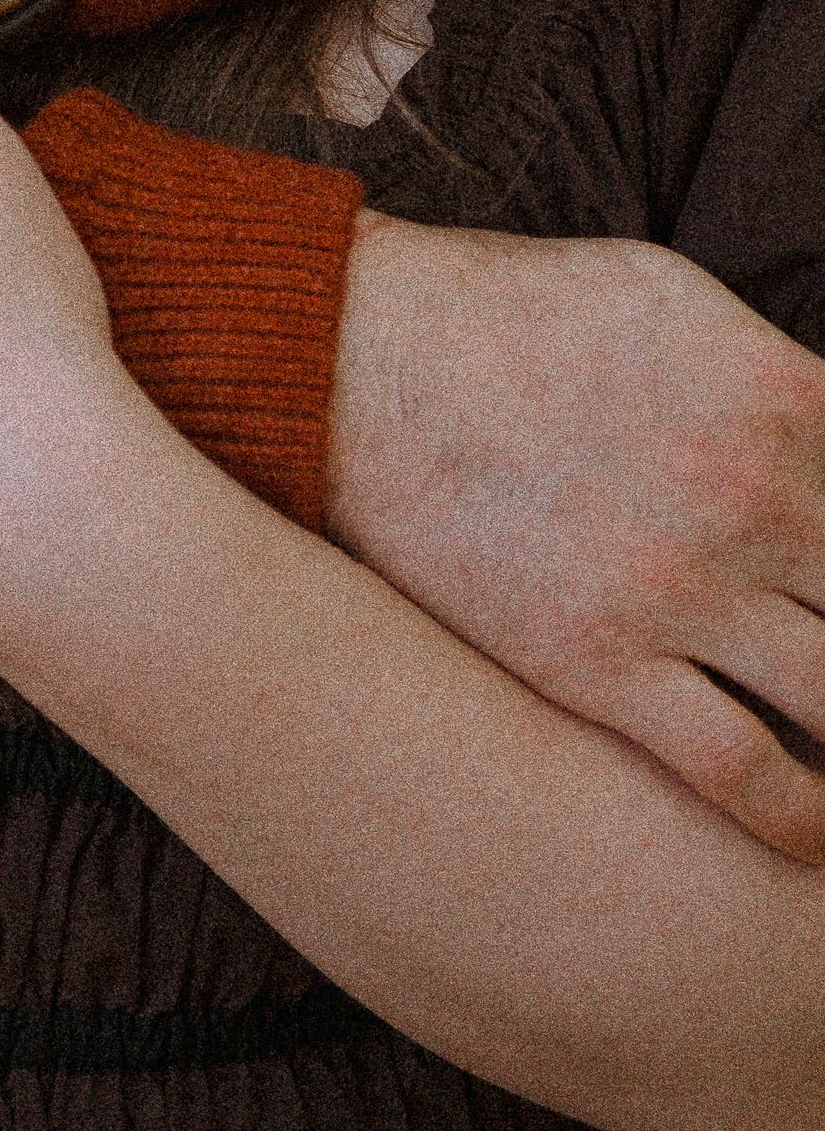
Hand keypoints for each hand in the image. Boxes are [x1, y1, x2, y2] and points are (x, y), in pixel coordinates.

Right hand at [330, 213, 824, 859]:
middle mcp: (756, 497)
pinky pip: (744, 774)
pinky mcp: (597, 665)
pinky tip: (820, 833)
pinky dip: (807, 819)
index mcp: (789, 399)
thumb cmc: (511, 315)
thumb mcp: (673, 296)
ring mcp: (679, 589)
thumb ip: (784, 373)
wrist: (352, 359)